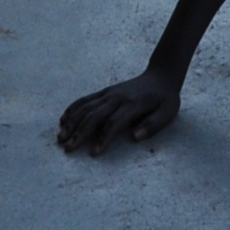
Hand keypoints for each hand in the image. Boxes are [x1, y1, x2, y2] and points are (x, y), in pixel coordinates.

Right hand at [56, 71, 182, 153]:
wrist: (160, 75)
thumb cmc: (165, 98)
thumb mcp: (168, 111)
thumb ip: (153, 124)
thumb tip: (135, 137)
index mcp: (133, 104)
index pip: (114, 123)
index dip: (103, 138)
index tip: (94, 153)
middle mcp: (117, 97)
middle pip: (94, 115)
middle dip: (79, 132)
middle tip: (68, 148)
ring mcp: (109, 93)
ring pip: (85, 107)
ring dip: (72, 122)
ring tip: (60, 137)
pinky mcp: (104, 91)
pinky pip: (85, 99)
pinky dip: (73, 109)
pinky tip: (63, 120)